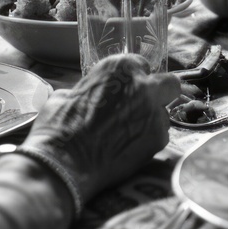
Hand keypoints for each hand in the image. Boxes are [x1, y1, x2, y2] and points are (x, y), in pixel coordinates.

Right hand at [22, 54, 179, 203]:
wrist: (64, 162)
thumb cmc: (59, 127)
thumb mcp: (68, 94)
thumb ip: (91, 89)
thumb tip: (92, 95)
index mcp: (120, 68)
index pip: (143, 65)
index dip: (135, 80)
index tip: (128, 90)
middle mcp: (143, 86)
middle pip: (169, 84)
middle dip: (160, 93)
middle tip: (144, 107)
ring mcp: (154, 112)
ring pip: (164, 112)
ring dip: (152, 120)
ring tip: (130, 133)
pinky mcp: (159, 138)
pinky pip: (162, 134)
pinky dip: (150, 140)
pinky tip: (130, 147)